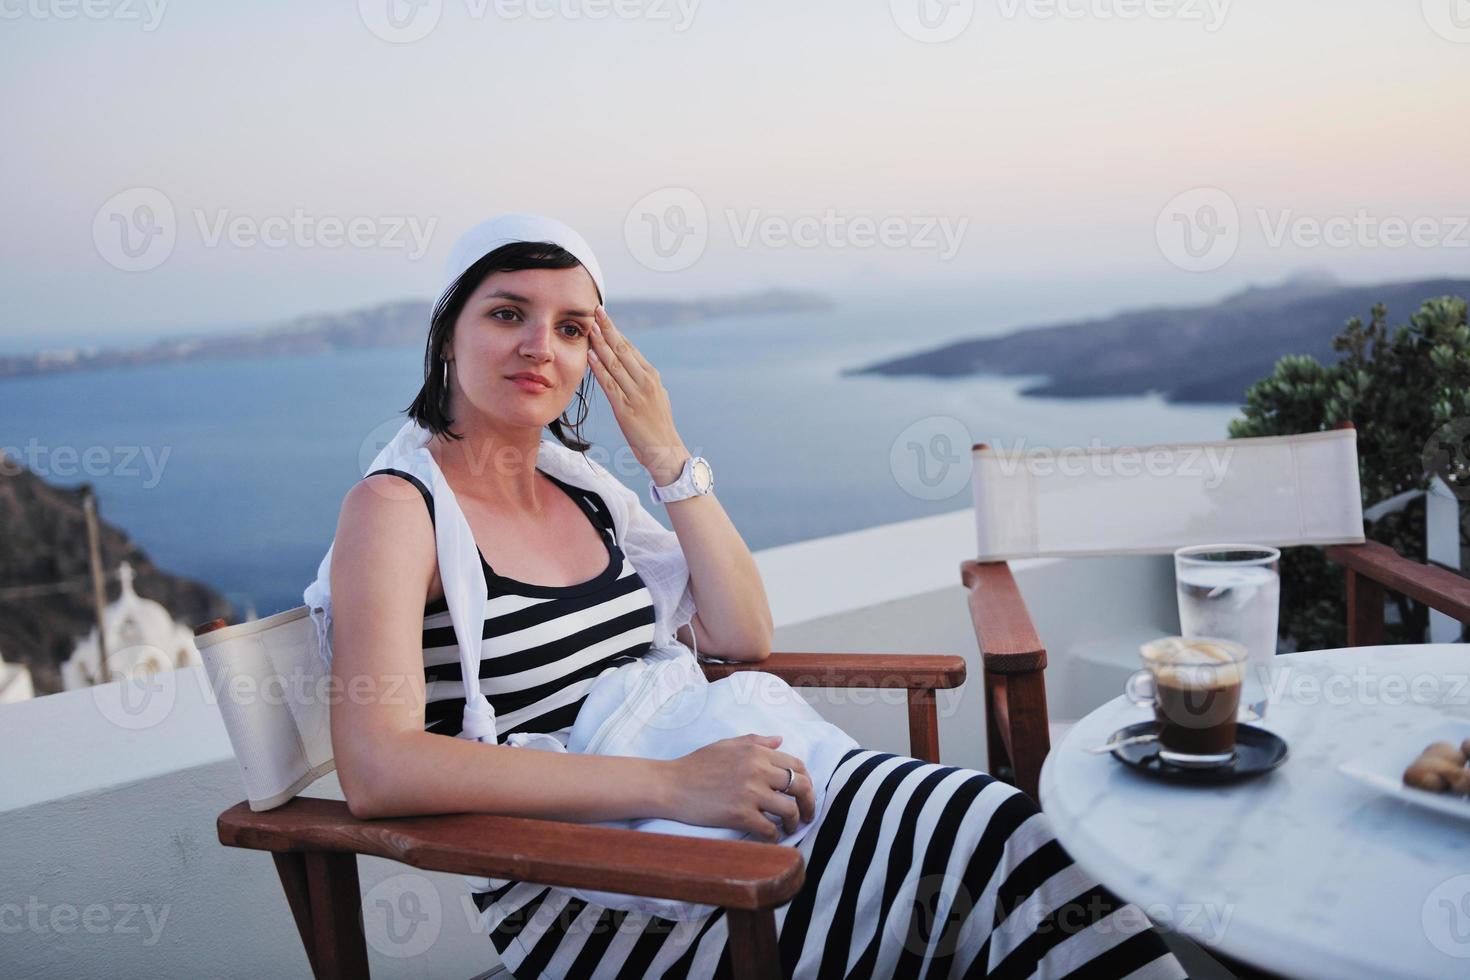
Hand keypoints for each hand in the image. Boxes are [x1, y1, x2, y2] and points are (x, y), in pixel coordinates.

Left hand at [585, 305, 688, 484]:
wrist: (667, 452)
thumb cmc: (658, 427)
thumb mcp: (655, 397)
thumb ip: (642, 381)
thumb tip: (629, 366)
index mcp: (652, 376)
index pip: (630, 348)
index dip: (615, 331)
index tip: (603, 316)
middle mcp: (646, 382)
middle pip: (623, 350)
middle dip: (608, 330)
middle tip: (596, 311)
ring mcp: (637, 395)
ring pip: (615, 364)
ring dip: (601, 344)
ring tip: (590, 328)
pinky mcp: (626, 410)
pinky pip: (610, 385)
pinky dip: (599, 369)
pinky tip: (590, 356)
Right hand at [661, 734, 816, 841]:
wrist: (670, 785)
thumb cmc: (696, 765)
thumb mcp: (726, 745)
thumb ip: (755, 741)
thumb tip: (779, 740)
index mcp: (756, 752)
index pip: (797, 765)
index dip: (807, 781)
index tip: (805, 793)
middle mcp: (757, 770)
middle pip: (801, 787)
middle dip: (810, 803)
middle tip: (807, 815)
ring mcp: (750, 793)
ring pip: (790, 810)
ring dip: (794, 822)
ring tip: (789, 828)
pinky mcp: (740, 815)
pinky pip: (769, 830)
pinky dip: (774, 837)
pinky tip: (770, 837)